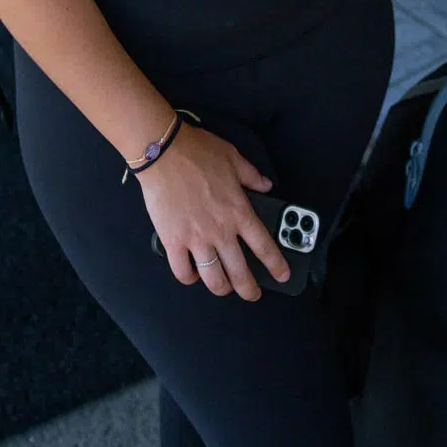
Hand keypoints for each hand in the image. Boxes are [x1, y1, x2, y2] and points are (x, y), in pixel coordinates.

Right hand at [136, 124, 289, 300]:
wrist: (163, 152)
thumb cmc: (198, 152)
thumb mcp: (233, 158)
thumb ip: (251, 175)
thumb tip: (266, 185)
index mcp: (239, 212)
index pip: (264, 247)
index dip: (276, 266)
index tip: (283, 276)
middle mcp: (221, 231)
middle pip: (240, 272)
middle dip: (249, 290)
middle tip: (252, 294)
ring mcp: (196, 239)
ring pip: (213, 279)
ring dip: (221, 288)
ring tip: (224, 287)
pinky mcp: (172, 241)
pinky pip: (183, 272)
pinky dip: (190, 278)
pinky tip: (193, 274)